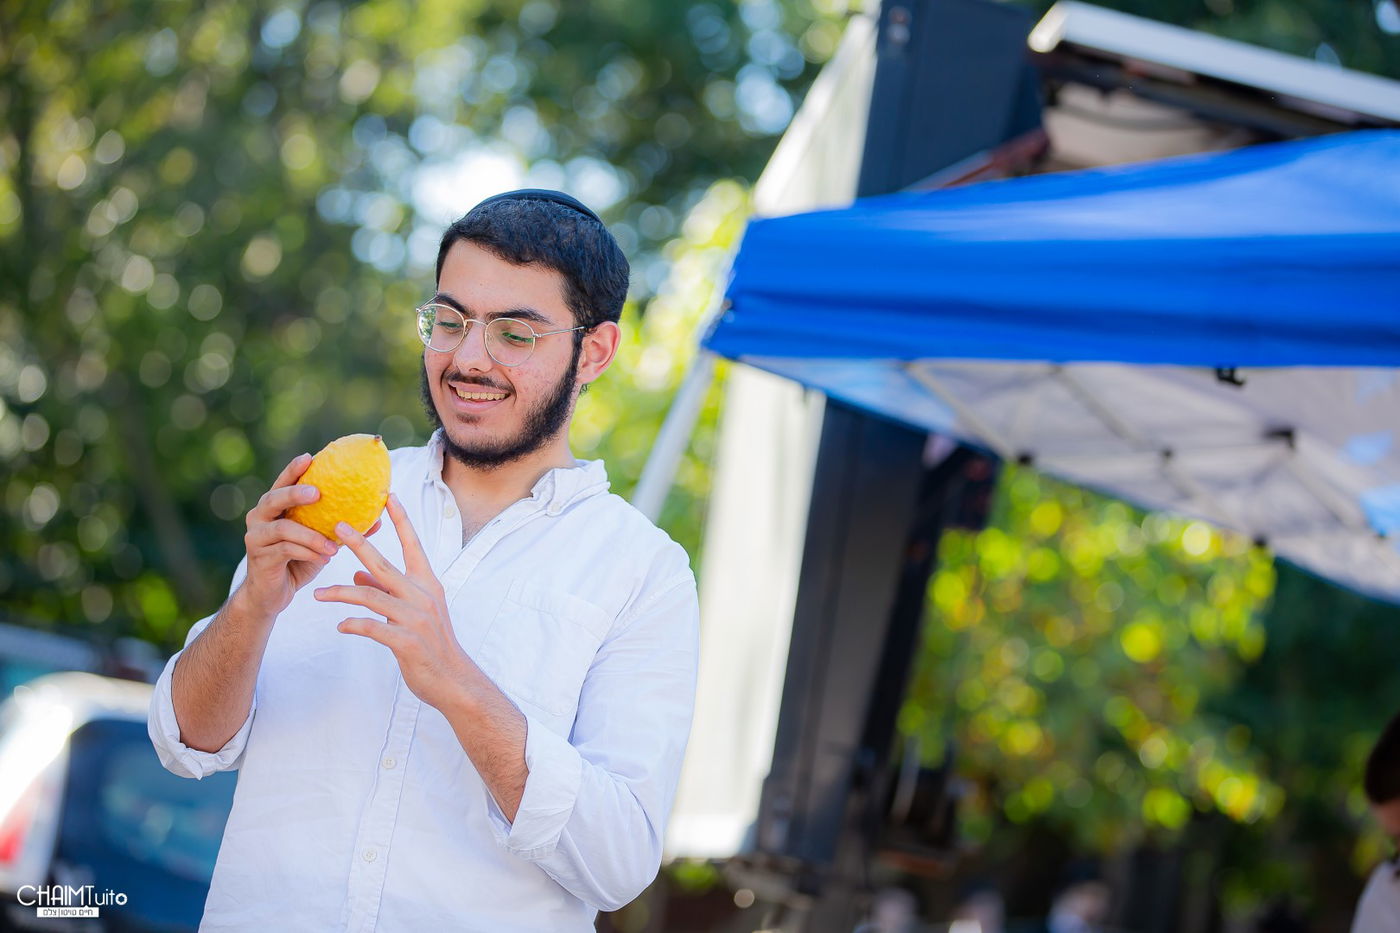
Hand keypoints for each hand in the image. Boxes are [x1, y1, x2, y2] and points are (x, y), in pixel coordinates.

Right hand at [239, 453, 379, 620]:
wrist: (271, 596)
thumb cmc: (298, 562)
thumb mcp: (322, 543)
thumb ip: (342, 528)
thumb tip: (378, 518)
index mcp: (274, 508)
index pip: (282, 483)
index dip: (293, 469)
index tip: (310, 457)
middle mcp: (259, 517)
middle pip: (273, 498)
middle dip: (295, 493)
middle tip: (318, 493)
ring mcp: (256, 537)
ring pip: (283, 528)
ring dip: (312, 535)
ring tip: (334, 546)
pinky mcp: (259, 557)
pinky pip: (285, 550)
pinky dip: (307, 552)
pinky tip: (324, 559)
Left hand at [312, 493, 471, 711]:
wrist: (453, 680)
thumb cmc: (432, 645)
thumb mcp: (414, 612)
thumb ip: (387, 592)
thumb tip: (357, 577)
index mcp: (427, 584)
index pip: (413, 545)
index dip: (401, 520)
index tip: (388, 496)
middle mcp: (422, 596)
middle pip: (384, 564)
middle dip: (359, 544)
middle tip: (337, 527)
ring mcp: (415, 618)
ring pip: (371, 596)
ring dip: (340, 594)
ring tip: (317, 594)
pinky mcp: (406, 642)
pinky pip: (372, 628)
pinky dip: (353, 624)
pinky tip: (340, 626)